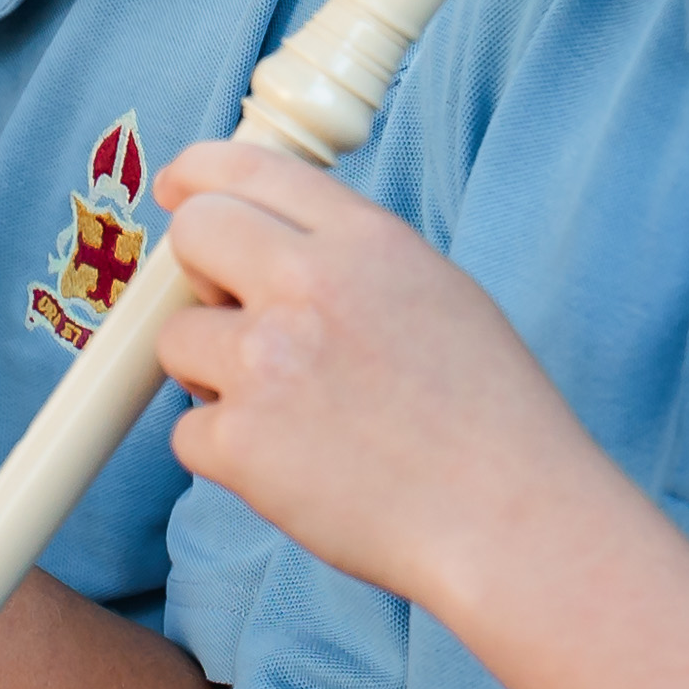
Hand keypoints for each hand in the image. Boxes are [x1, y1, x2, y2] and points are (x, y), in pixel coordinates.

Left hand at [150, 138, 605, 622]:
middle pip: (192, 234)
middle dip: (198, 273)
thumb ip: (350, 256)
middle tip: (234, 317)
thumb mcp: (437, 293)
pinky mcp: (241, 442)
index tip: (177, 190)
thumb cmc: (489, 418)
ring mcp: (267, 362)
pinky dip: (229, 454)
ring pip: (176, 338)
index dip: (197, 175)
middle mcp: (308, 284)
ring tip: (291, 413)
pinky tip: (296, 468)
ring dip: (214, 375)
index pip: (247, 168)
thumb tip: (268, 238)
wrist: (513, 520)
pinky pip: (188, 431)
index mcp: (364, 241)